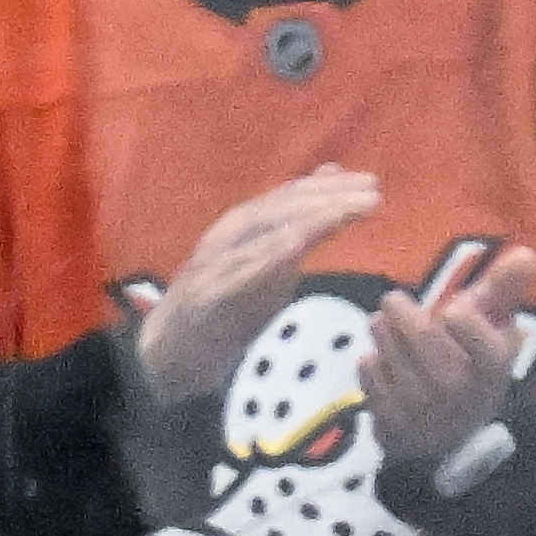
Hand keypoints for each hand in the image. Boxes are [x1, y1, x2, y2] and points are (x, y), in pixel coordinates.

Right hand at [131, 166, 382, 411]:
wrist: (164, 357)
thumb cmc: (219, 311)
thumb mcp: (265, 264)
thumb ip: (296, 226)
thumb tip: (332, 179)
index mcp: (241, 229)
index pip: (288, 198)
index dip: (329, 188)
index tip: (371, 183)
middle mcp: (226, 238)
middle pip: (280, 208)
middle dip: (326, 199)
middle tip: (371, 193)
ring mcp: (213, 265)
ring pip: (262, 233)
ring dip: (307, 220)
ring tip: (346, 213)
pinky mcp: (203, 295)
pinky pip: (238, 272)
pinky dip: (268, 255)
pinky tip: (298, 245)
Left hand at [360, 246, 535, 476]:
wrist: (449, 437)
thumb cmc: (473, 368)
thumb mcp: (495, 331)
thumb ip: (504, 292)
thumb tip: (526, 254)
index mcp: (491, 366)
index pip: (474, 332)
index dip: (462, 316)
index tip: (452, 310)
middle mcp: (459, 391)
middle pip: (422, 336)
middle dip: (402, 312)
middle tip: (393, 300)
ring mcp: (423, 411)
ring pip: (392, 354)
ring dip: (381, 332)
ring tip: (381, 321)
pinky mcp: (392, 423)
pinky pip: (371, 378)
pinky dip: (370, 362)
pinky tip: (376, 356)